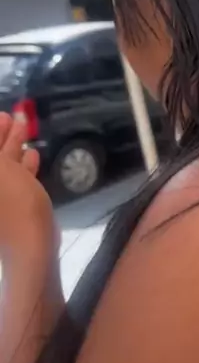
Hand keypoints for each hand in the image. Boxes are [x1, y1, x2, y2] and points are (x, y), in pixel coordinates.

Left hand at [0, 113, 55, 260]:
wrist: (31, 248)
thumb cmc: (13, 204)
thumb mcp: (0, 168)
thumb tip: (7, 152)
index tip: (3, 115)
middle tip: (12, 116)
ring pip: (1, 170)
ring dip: (12, 148)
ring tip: (24, 127)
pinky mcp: (10, 212)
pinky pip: (13, 184)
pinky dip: (21, 169)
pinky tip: (32, 156)